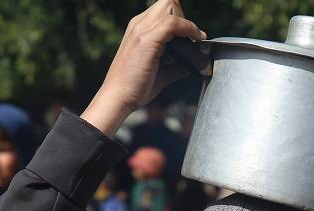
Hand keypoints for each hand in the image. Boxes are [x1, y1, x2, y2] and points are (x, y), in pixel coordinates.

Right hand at [80, 0, 205, 135]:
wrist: (117, 98)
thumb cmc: (134, 88)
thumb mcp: (160, 74)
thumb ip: (175, 66)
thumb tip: (192, 64)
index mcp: (139, 28)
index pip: (165, 9)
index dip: (182, 19)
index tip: (192, 38)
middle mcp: (139, 24)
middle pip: (169, 2)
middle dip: (184, 16)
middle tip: (191, 39)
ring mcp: (141, 30)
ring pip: (171, 5)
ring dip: (186, 21)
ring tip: (193, 40)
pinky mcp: (147, 40)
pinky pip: (173, 22)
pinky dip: (189, 29)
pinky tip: (196, 40)